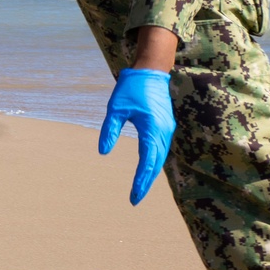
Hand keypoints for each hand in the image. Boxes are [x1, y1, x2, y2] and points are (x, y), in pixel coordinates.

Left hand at [98, 68, 175, 205]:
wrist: (151, 70)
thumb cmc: (132, 87)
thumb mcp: (115, 108)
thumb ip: (110, 130)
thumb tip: (104, 152)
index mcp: (152, 128)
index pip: (147, 161)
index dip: (140, 180)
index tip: (134, 196)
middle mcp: (163, 131)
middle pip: (156, 164)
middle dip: (146, 183)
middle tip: (135, 200)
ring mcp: (166, 129)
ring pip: (160, 158)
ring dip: (151, 174)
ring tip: (140, 189)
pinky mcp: (165, 126)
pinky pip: (160, 149)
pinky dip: (154, 162)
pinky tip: (147, 170)